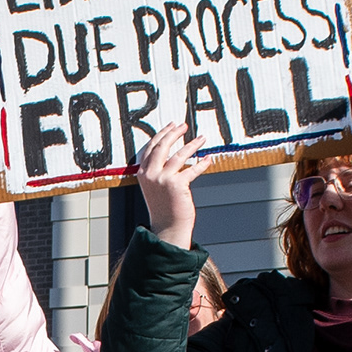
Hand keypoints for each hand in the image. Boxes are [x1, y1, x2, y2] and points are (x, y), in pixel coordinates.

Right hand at [135, 125, 203, 250]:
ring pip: (179, 154)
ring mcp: (163, 179)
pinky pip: (192, 170)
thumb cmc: (164, 207)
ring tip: (202, 138)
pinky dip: (202, 164)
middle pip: (163, 146)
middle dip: (175, 133)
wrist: (168, 226)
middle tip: (184, 126)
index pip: (152, 147)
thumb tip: (172, 152)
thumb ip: (157, 170)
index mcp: (143, 172)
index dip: (163, 134)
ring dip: (193, 144)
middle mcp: (150, 174)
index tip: (172, 126)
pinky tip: (208, 159)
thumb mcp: (154, 186)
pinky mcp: (176, 185)